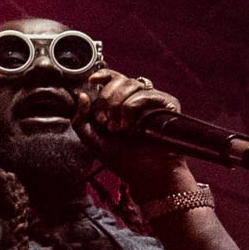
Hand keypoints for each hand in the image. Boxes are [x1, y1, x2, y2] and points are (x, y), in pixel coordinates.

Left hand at [78, 68, 190, 197]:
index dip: (103, 75)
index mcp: (122, 103)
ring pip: (130, 84)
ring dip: (117, 107)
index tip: (92, 80)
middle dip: (106, 100)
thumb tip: (81, 95)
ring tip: (117, 129)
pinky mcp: (167, 103)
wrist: (146, 174)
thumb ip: (80, 120)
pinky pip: (143, 94)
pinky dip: (130, 109)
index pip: (115, 78)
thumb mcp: (93, 141)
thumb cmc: (123, 160)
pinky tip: (129, 127)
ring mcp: (154, 99)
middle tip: (105, 123)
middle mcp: (139, 98)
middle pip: (119, 80)